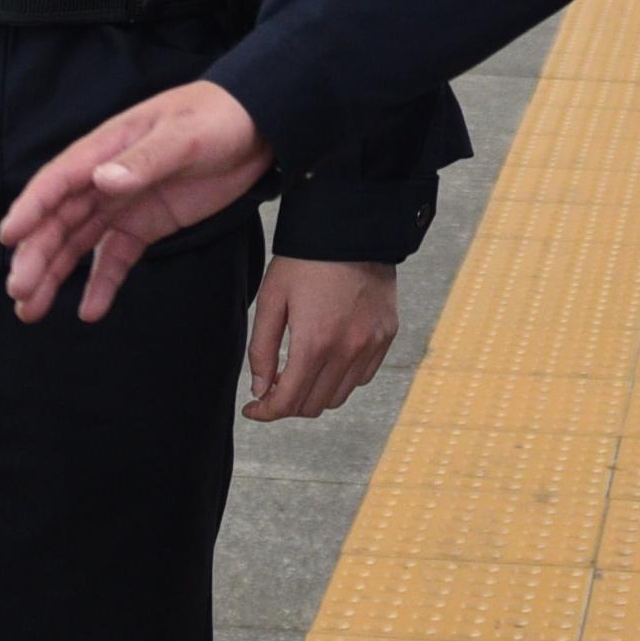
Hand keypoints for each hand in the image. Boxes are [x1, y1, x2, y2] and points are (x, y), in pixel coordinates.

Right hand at [0, 81, 270, 321]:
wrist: (259, 128)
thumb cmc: (217, 118)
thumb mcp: (183, 136)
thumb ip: (143, 160)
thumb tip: (101, 180)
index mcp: (106, 148)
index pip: (58, 180)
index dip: (31, 208)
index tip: (9, 237)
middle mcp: (105, 178)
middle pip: (60, 220)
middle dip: (36, 255)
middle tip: (18, 292)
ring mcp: (123, 203)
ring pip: (78, 244)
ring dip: (54, 275)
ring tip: (31, 311)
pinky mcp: (146, 225)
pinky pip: (115, 258)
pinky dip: (101, 284)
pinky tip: (89, 311)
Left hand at [241, 259, 401, 420]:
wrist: (351, 229)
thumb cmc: (305, 260)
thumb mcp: (271, 299)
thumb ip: (262, 349)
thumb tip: (260, 389)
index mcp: (314, 343)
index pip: (288, 401)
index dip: (266, 411)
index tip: (253, 408)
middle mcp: (347, 350)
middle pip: (314, 405)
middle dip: (288, 404)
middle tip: (272, 387)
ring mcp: (371, 345)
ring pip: (339, 396)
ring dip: (315, 394)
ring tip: (299, 373)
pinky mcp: (386, 336)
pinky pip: (362, 377)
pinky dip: (341, 379)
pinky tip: (327, 360)